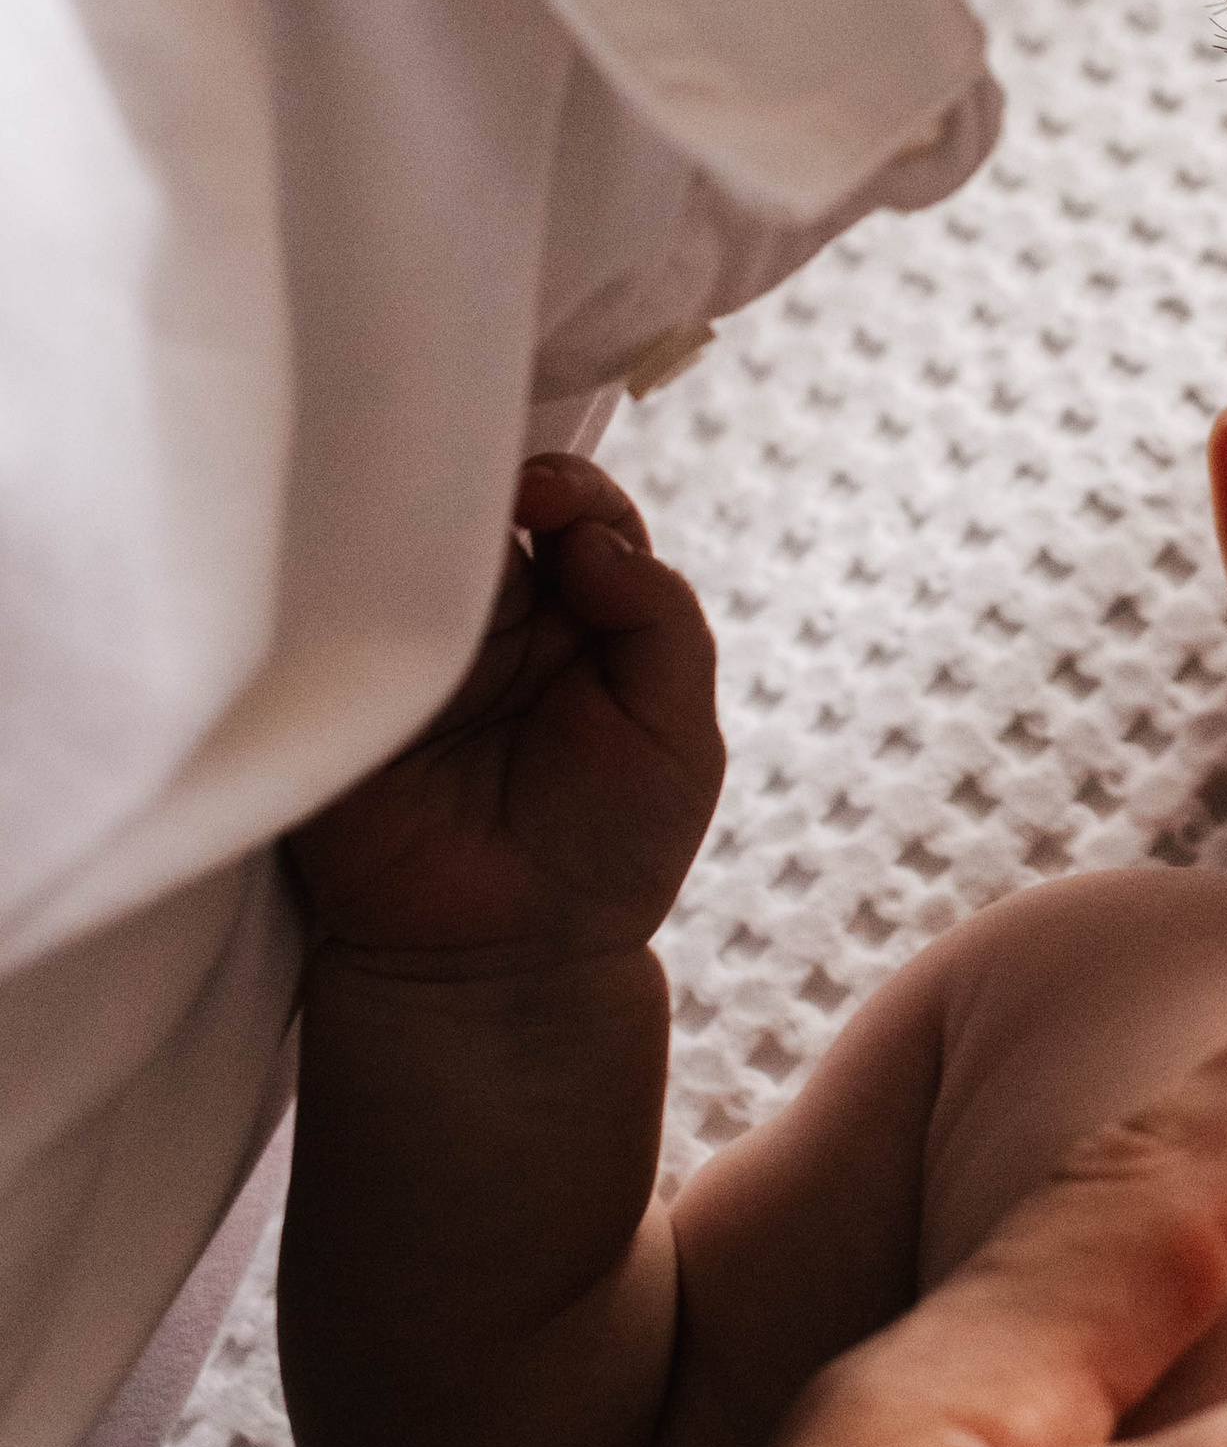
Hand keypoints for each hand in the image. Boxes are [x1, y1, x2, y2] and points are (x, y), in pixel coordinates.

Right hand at [286, 456, 722, 969]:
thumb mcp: (677, 737)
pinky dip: (338, 579)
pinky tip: (352, 561)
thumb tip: (591, 541)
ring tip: (418, 516)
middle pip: (484, 507)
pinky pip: (327, 614)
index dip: (569, 489)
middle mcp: (494, 616)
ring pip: (406, 543)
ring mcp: (409, 645)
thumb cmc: (610, 850)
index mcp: (581, 613)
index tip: (548, 500)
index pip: (578, 512)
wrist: (505, 966)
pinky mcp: (338, 687)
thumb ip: (659, 625)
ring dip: (409, 515)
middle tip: (481, 492)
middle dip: (481, 479)